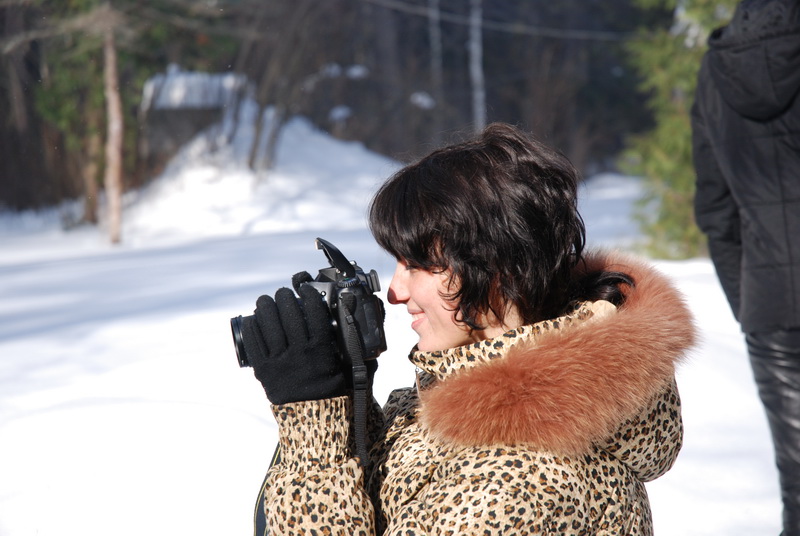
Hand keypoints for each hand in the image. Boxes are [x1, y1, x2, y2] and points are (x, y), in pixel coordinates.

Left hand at [242, 280, 345, 404]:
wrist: (312, 416)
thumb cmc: (332, 388)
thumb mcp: (348, 366)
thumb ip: (352, 343)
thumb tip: (355, 316)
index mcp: (321, 350)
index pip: (315, 312)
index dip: (309, 296)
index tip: (306, 291)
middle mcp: (299, 353)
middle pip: (289, 313)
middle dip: (285, 297)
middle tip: (284, 293)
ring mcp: (279, 361)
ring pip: (268, 324)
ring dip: (265, 306)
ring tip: (266, 300)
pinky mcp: (263, 370)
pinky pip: (253, 342)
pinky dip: (252, 326)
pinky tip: (254, 318)